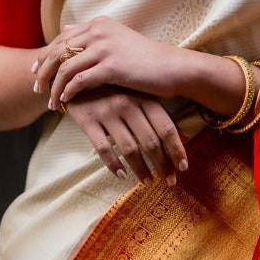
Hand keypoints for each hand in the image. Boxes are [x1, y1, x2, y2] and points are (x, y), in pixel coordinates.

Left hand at [31, 17, 183, 108]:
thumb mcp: (118, 39)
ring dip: (55, 87)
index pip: (61, 38)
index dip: (45, 55)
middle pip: (58, 51)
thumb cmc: (147, 59)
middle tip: (36, 88)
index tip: (36, 71)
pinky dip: (69, 92)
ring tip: (51, 102)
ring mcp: (105, 48)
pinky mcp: (111, 67)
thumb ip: (92, 35)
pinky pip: (80, 80)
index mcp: (100, 24)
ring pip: (65, 68)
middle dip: (43, 71)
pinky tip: (66, 102)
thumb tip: (66, 30)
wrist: (174, 68)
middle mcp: (100, 31)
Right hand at [62, 88, 187, 185]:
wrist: (76, 76)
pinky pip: (103, 148)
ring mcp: (107, 112)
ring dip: (141, 169)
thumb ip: (153, 113)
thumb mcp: (136, 93)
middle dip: (162, 164)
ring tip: (148, 182)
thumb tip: (180, 138)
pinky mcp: (87, 121)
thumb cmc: (113, 88)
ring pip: (129, 148)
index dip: (176, 149)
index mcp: (143, 98)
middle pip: (150, 141)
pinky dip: (114, 165)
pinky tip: (122, 175)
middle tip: (170, 182)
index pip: (166, 127)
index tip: (183, 167)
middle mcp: (127, 104)